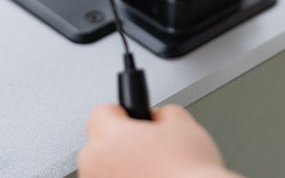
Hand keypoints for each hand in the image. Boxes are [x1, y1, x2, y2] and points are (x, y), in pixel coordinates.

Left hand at [78, 103, 239, 177]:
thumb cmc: (188, 172)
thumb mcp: (183, 122)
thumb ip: (162, 113)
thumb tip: (159, 118)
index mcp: (110, 138)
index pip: (101, 112)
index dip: (122, 113)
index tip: (134, 118)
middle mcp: (96, 167)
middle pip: (98, 144)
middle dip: (120, 143)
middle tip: (147, 147)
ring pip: (103, 171)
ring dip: (120, 169)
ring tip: (151, 171)